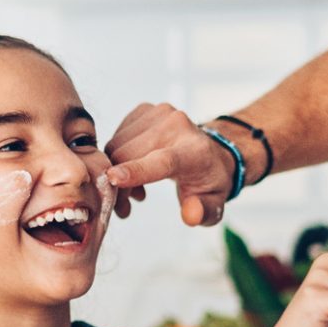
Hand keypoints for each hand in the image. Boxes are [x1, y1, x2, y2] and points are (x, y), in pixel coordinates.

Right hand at [103, 103, 235, 225]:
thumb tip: (191, 215)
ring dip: (115, 172)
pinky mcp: (145, 110)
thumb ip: (203, 212)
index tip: (113, 179)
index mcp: (195, 152)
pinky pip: (117, 136)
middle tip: (124, 208)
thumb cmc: (208, 181)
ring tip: (134, 190)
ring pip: (116, 146)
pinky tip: (134, 168)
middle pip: (128, 155)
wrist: (211, 152)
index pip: (163, 160)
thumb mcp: (214, 206)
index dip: (137, 170)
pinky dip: (118, 157)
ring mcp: (159, 113)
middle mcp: (177, 126)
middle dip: (117, 186)